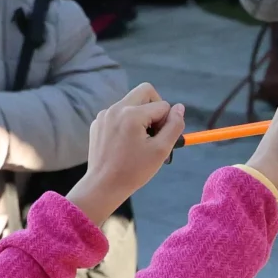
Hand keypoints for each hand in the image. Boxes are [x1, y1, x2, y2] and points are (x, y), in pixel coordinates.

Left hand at [66, 84, 184, 220]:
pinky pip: (118, 114)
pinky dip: (127, 123)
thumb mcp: (161, 150)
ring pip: (131, 103)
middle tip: (154, 131)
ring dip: (141, 117)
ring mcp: (104, 115)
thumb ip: (174, 126)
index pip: (162, 105)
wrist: (103, 185)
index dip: (167, 122)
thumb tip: (179, 108)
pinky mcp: (98, 123)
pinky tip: (125, 144)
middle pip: (145, 92)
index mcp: (132, 114)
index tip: (161, 140)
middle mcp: (116, 108)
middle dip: (155, 108)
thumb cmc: (134, 171)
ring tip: (139, 142)